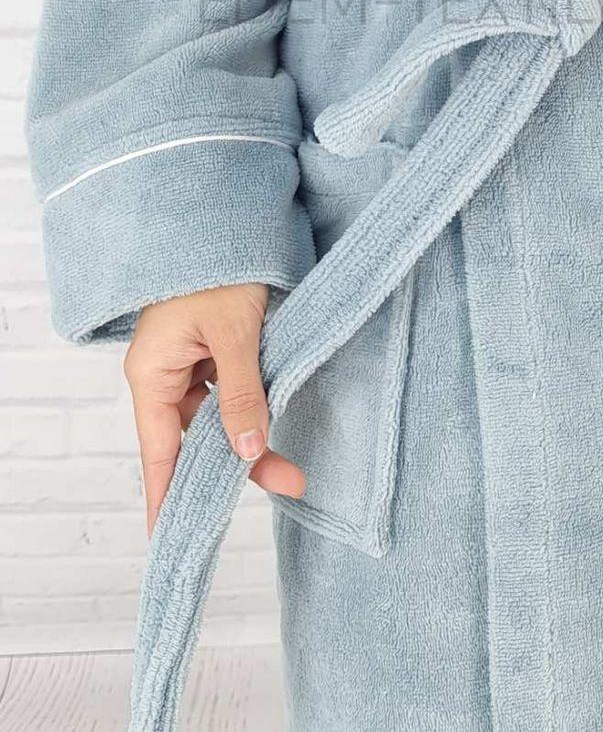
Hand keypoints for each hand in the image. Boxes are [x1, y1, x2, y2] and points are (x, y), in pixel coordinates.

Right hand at [125, 283, 304, 533]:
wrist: (226, 214)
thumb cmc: (219, 266)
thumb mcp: (235, 333)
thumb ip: (241, 394)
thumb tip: (244, 453)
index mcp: (152, 373)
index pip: (157, 454)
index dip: (168, 500)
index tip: (174, 543)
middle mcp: (165, 373)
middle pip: (196, 438)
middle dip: (238, 465)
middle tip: (288, 484)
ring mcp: (189, 360)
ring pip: (219, 417)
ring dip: (253, 436)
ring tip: (293, 467)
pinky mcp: (214, 347)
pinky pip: (230, 390)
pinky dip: (254, 406)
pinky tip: (278, 420)